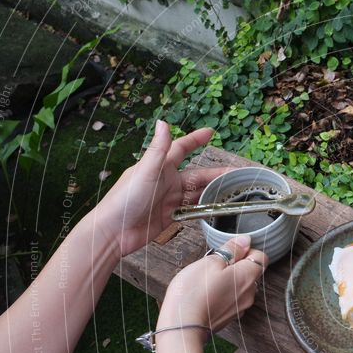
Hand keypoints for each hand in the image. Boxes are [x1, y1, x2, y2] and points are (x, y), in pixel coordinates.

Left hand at [94, 120, 231, 255]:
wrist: (115, 231)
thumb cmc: (125, 198)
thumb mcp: (145, 171)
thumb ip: (157, 149)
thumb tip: (163, 121)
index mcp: (161, 167)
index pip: (182, 148)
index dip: (196, 140)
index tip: (210, 132)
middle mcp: (167, 181)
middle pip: (198, 175)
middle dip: (217, 174)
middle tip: (238, 175)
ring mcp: (170, 199)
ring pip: (198, 193)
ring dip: (214, 192)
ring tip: (234, 192)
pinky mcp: (171, 216)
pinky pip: (192, 210)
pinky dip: (204, 209)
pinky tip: (217, 209)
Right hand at [158, 236, 268, 330]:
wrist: (183, 327)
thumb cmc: (193, 293)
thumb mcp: (210, 262)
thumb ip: (231, 250)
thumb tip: (245, 240)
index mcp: (248, 276)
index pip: (261, 256)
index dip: (246, 250)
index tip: (230, 251)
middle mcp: (250, 292)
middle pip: (251, 272)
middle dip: (236, 265)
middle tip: (214, 266)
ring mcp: (241, 307)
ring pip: (241, 286)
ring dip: (229, 280)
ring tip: (208, 281)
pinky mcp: (231, 316)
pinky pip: (232, 299)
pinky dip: (223, 294)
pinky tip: (207, 294)